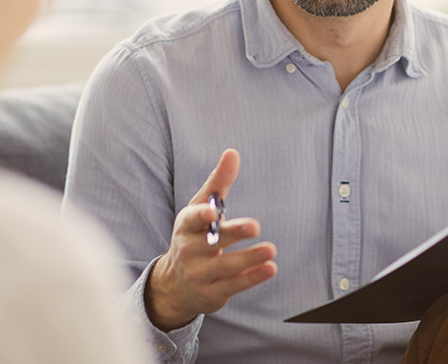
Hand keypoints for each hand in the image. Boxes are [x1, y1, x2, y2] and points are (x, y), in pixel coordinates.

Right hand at [145, 149, 276, 330]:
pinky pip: (233, 285)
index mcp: (186, 225)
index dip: (201, 216)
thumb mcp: (201, 207)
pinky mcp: (212, 293)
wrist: (176, 283)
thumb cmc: (194, 234)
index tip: (213, 212)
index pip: (192, 220)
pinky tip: (269, 268)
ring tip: (271, 249)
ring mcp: (199, 274)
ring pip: (226, 266)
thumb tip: (232, 152)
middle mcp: (189, 250)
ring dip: (249, 258)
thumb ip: (218, 181)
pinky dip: (252, 277)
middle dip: (233, 233)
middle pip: (212, 241)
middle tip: (255, 225)